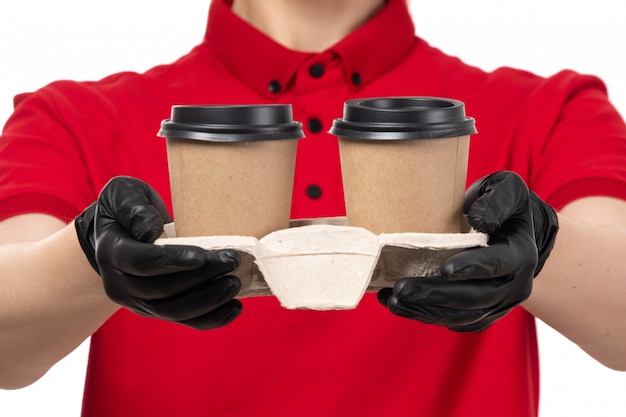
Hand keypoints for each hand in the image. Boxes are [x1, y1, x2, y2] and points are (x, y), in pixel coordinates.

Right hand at [74, 176, 241, 329]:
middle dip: (201, 277)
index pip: (141, 263)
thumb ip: (132, 207)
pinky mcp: (158, 311)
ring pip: (175, 311)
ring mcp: (140, 303)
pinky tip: (234, 307)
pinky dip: (212, 318)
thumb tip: (150, 231)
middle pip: (162, 290)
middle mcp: (122, 285)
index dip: (171, 261)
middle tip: (232, 260)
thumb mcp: (122, 194)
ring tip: (234, 283)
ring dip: (209, 300)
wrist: (121, 234)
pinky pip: (186, 322)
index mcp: (112, 253)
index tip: (201, 255)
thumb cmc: (127, 208)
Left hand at [378, 171, 558, 331]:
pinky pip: (453, 321)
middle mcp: (513, 286)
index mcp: (521, 254)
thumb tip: (478, 221)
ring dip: (425, 311)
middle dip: (436, 295)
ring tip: (393, 300)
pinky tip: (397, 304)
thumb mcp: (506, 190)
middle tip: (402, 289)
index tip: (444, 270)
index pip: (497, 265)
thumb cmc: (505, 206)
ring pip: (462, 316)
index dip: (472, 268)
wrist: (512, 231)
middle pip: (475, 298)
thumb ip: (496, 202)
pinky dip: (424, 315)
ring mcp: (497, 305)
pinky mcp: (480, 314)